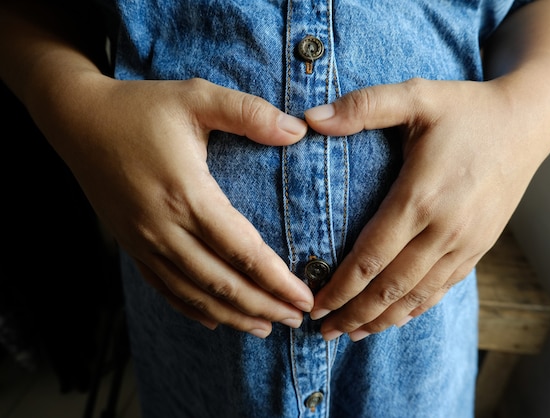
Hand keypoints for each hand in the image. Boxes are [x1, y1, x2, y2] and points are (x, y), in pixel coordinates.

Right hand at [43, 75, 313, 337]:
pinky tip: (213, 321)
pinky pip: (164, 288)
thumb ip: (249, 113)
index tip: (305, 298)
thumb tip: (299, 130)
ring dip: (233, 316)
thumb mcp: (197, 97)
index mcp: (188, 194)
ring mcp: (144, 242)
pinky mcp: (131, 245)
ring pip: (194, 294)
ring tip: (265, 328)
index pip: (243, 251)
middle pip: (223, 283)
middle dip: (264, 306)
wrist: (77, 119)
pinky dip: (192, 309)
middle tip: (297, 319)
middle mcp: (164, 228)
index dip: (277, 280)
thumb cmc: (141, 107)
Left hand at [305, 77, 549, 340]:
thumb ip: (362, 107)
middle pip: (390, 287)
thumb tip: (309, 117)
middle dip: (354, 314)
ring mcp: (466, 243)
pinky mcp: (480, 247)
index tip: (314, 304)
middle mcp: (444, 229)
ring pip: (417, 296)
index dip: (339, 287)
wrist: (527, 123)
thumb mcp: (415, 95)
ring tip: (353, 334)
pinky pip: (443, 288)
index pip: (370, 257)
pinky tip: (397, 317)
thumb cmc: (466, 108)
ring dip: (382, 319)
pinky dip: (416, 308)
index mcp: (420, 197)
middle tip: (324, 332)